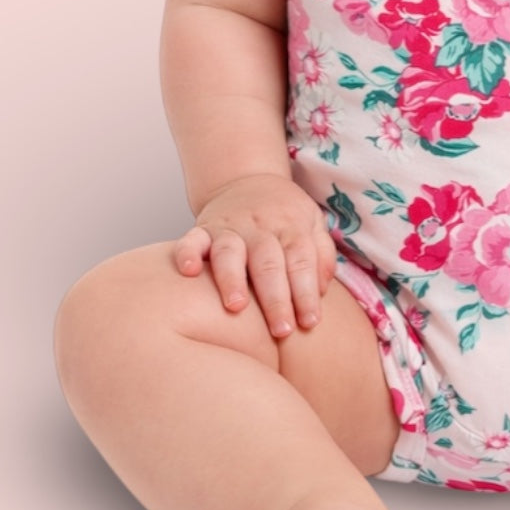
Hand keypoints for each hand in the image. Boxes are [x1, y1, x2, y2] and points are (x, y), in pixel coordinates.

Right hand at [173, 173, 337, 338]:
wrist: (246, 178)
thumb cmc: (284, 213)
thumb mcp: (313, 222)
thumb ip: (322, 254)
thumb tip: (321, 290)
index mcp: (291, 226)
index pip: (301, 261)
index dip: (306, 293)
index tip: (309, 323)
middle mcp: (260, 227)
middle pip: (268, 263)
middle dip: (275, 299)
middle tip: (281, 330)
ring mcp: (230, 227)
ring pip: (230, 253)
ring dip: (232, 279)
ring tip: (236, 307)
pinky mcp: (203, 229)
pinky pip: (191, 240)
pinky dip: (187, 254)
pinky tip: (188, 272)